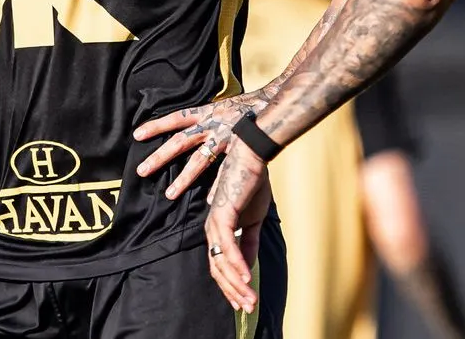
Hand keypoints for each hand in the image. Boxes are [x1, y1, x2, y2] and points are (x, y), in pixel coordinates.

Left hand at [133, 86, 272, 198]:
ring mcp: (225, 137)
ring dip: (184, 178)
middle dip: (160, 156)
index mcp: (208, 112)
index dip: (157, 125)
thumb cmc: (253, 105)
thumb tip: (198, 125)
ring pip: (200, 159)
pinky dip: (218, 185)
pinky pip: (225, 169)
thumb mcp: (227, 105)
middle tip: (140, 171)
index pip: (177, 118)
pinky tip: (210, 202)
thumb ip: (213, 115)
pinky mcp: (239, 147)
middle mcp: (213, 123)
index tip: (137, 134)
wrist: (276, 103)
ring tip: (169, 195)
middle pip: (180, 140)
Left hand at [204, 138, 270, 311]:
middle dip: (233, 292)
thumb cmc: (252, 183)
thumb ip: (248, 242)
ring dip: (237, 284)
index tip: (244, 302)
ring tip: (250, 300)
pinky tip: (247, 279)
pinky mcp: (223, 215)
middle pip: (217, 269)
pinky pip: (229, 246)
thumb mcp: (252, 220)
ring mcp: (215, 222)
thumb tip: (248, 267)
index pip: (219, 265)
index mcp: (217, 229)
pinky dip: (237, 264)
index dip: (231, 286)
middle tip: (248, 308)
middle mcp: (212, 228)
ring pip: (222, 262)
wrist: (252, 156)